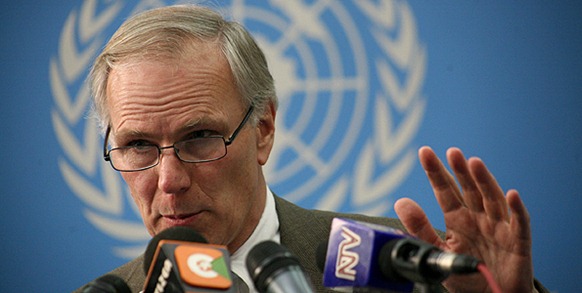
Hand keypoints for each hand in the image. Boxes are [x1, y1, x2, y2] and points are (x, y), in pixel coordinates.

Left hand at [394, 146, 533, 292]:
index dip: (435, 173)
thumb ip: (420, 228)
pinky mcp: (517, 241)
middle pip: (469, 189)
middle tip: (451, 152)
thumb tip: (401, 202)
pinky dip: (516, 209)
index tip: (424, 152)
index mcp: (457, 218)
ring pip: (492, 199)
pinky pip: (519, 224)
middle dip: (460, 170)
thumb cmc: (466, 273)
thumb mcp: (437, 251)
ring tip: (474, 163)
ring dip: (484, 181)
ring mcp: (498, 227)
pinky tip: (511, 195)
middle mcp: (478, 217)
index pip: (444, 191)